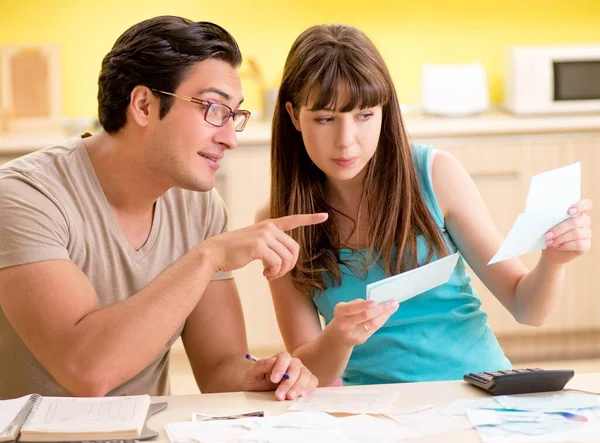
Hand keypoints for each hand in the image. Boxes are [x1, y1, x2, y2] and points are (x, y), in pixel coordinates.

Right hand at [199, 213, 327, 279]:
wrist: (214, 253)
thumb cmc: (235, 251)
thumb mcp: (255, 242)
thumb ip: (271, 244)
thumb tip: (286, 259)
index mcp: (269, 224)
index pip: (294, 219)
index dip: (310, 219)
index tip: (325, 216)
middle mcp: (269, 227)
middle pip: (294, 249)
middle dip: (289, 266)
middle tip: (277, 274)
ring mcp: (264, 235)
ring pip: (286, 258)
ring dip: (281, 272)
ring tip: (269, 275)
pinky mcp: (258, 246)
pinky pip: (277, 264)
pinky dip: (274, 274)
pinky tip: (264, 275)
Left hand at [243, 352, 317, 400]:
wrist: (255, 384)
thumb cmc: (254, 376)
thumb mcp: (252, 371)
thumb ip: (261, 365)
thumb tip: (272, 361)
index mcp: (280, 358)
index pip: (284, 358)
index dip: (280, 368)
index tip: (273, 380)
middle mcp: (293, 363)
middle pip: (296, 369)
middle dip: (288, 383)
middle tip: (280, 395)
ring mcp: (301, 372)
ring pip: (306, 376)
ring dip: (299, 387)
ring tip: (290, 397)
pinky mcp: (305, 381)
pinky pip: (312, 382)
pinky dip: (309, 388)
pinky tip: (302, 395)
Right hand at [328, 299, 398, 345]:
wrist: (339, 335)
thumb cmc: (345, 315)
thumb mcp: (346, 307)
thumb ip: (359, 304)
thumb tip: (379, 301)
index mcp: (340, 312)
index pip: (351, 308)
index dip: (363, 305)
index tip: (375, 302)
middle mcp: (344, 324)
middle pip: (365, 316)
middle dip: (380, 308)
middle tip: (393, 302)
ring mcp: (353, 333)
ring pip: (372, 323)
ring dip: (385, 314)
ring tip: (394, 306)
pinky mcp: (361, 339)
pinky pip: (374, 329)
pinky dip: (383, 320)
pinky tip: (388, 314)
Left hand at [542, 199, 592, 265]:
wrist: (551, 252)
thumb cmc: (550, 234)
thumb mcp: (548, 224)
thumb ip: (550, 217)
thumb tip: (541, 214)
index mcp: (576, 212)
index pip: (586, 204)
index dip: (580, 206)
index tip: (569, 211)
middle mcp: (584, 221)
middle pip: (576, 222)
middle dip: (559, 229)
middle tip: (547, 235)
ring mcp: (587, 233)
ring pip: (576, 233)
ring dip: (560, 238)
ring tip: (549, 242)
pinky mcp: (586, 245)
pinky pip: (579, 244)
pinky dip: (565, 245)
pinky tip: (557, 246)